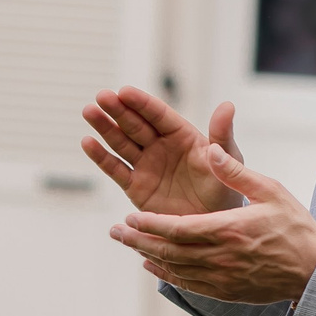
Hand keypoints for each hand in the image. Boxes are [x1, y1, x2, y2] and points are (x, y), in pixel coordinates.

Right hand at [80, 86, 245, 217]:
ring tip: (89, 111)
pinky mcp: (136, 187)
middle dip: (118, 110)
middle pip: (135, 125)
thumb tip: (228, 105)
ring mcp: (146, 165)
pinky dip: (101, 157)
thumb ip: (222, 134)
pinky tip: (88, 142)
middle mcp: (160, 146)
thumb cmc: (225, 187)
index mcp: (182, 135)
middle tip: (102, 96)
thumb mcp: (228, 159)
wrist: (214, 223)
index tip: (124, 91)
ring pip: (121, 142)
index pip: (158, 115)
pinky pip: (116, 169)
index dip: (141, 103)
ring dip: (105, 128)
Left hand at [107, 143, 315, 304]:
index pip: (177, 228)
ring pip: (174, 268)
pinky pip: (188, 284)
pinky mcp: (225, 292)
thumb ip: (236, 172)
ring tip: (128, 244)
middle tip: (115, 232)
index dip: (150, 225)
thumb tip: (211, 149)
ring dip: (148, 256)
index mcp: (228, 230)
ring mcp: (221, 278)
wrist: (315, 271)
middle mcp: (219, 257)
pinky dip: (167, 274)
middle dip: (138, 241)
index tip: (130, 217)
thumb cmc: (295, 226)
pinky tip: (153, 264)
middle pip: (168, 251)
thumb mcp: (271, 190)